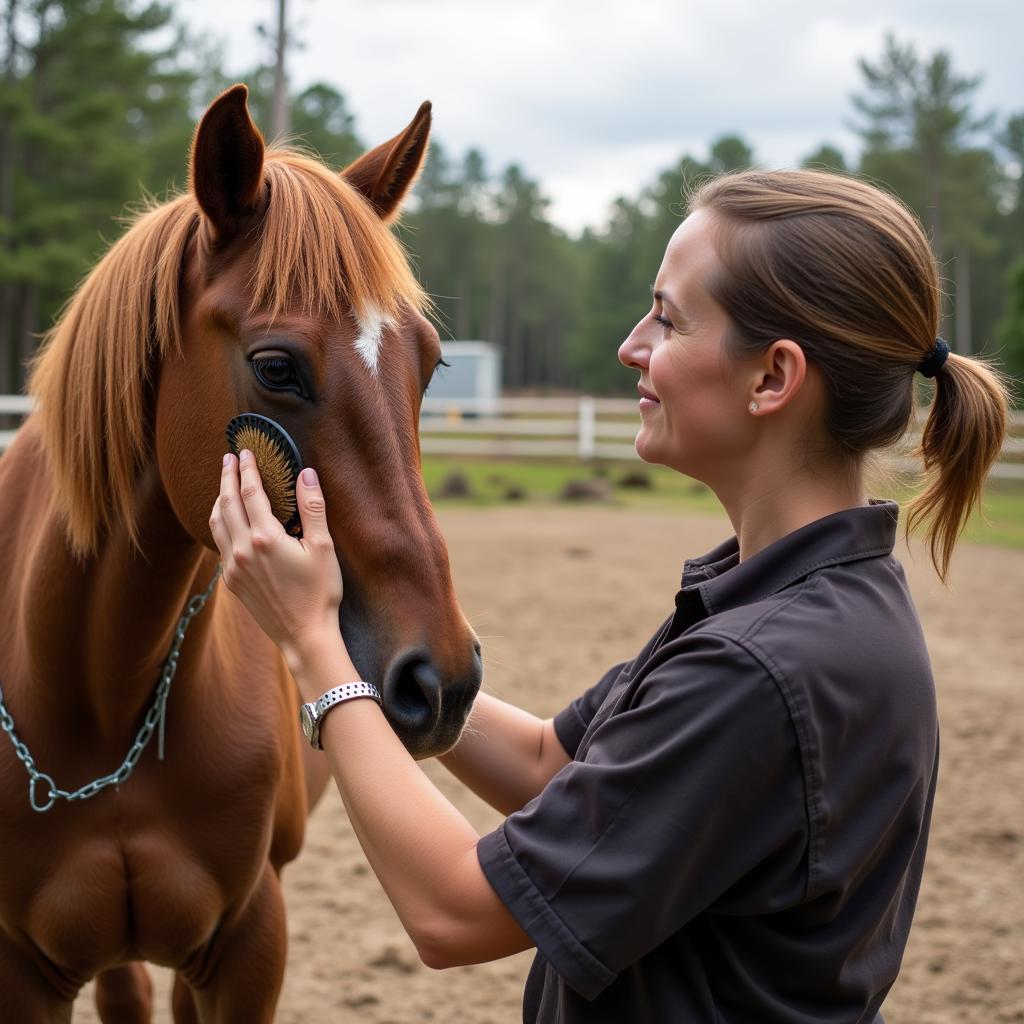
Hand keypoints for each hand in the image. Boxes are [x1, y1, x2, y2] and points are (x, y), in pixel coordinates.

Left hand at [210, 451, 343, 664]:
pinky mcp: (232, 582)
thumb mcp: (323, 547)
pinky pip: (220, 544)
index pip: (250, 492)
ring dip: (218, 499)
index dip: (247, 469)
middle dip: (226, 477)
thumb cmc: (319, 593)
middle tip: (228, 458)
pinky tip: (228, 521)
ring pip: (216, 523)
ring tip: (224, 484)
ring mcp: (233, 567)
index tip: (245, 452)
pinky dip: (221, 524)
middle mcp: (242, 550)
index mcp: (265, 538)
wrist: (304, 635)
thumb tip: (306, 474)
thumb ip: (313, 508)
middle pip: (226, 503)